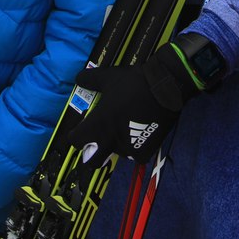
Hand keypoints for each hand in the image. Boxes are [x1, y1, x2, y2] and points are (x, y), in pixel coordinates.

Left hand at [67, 43, 200, 164]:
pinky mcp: (143, 152)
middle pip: (91, 160)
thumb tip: (79, 79)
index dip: (75, 135)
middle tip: (96, 141)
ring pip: (115, 155)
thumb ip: (89, 80)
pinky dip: (134, 148)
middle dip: (91, 153)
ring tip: (124, 129)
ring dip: (115, 146)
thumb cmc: (133, 82)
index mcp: (97, 125)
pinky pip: (134, 156)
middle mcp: (109, 140)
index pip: (75, 141)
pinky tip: (138, 135)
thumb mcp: (107, 77)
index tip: (79, 131)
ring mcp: (127, 149)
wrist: (163, 88)